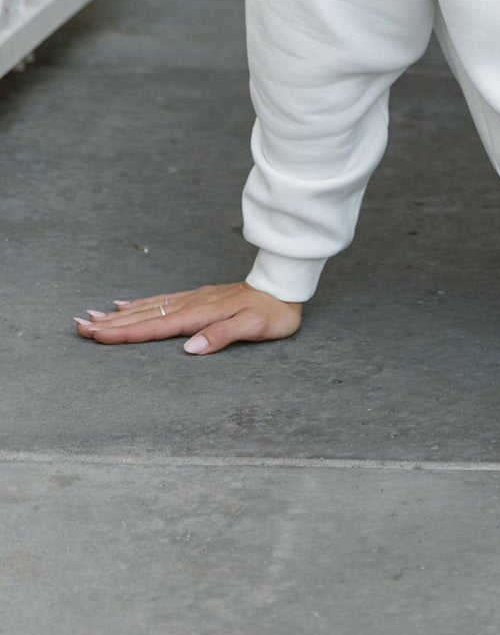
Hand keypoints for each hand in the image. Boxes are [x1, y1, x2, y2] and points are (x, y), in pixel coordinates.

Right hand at [74, 282, 303, 353]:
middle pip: (144, 315)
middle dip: (110, 323)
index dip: (125, 332)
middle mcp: (191, 304)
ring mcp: (193, 299)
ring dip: (119, 313)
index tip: (97, 335)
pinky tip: (126, 303)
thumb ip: (222, 335)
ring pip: (148, 306)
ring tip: (93, 316)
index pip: (155, 326)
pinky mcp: (198, 297)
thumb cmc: (273, 311)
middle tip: (79, 326)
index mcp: (200, 314)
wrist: (285, 285)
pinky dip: (140, 303)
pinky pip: (161, 300)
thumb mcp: (254, 326)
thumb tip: (190, 349)